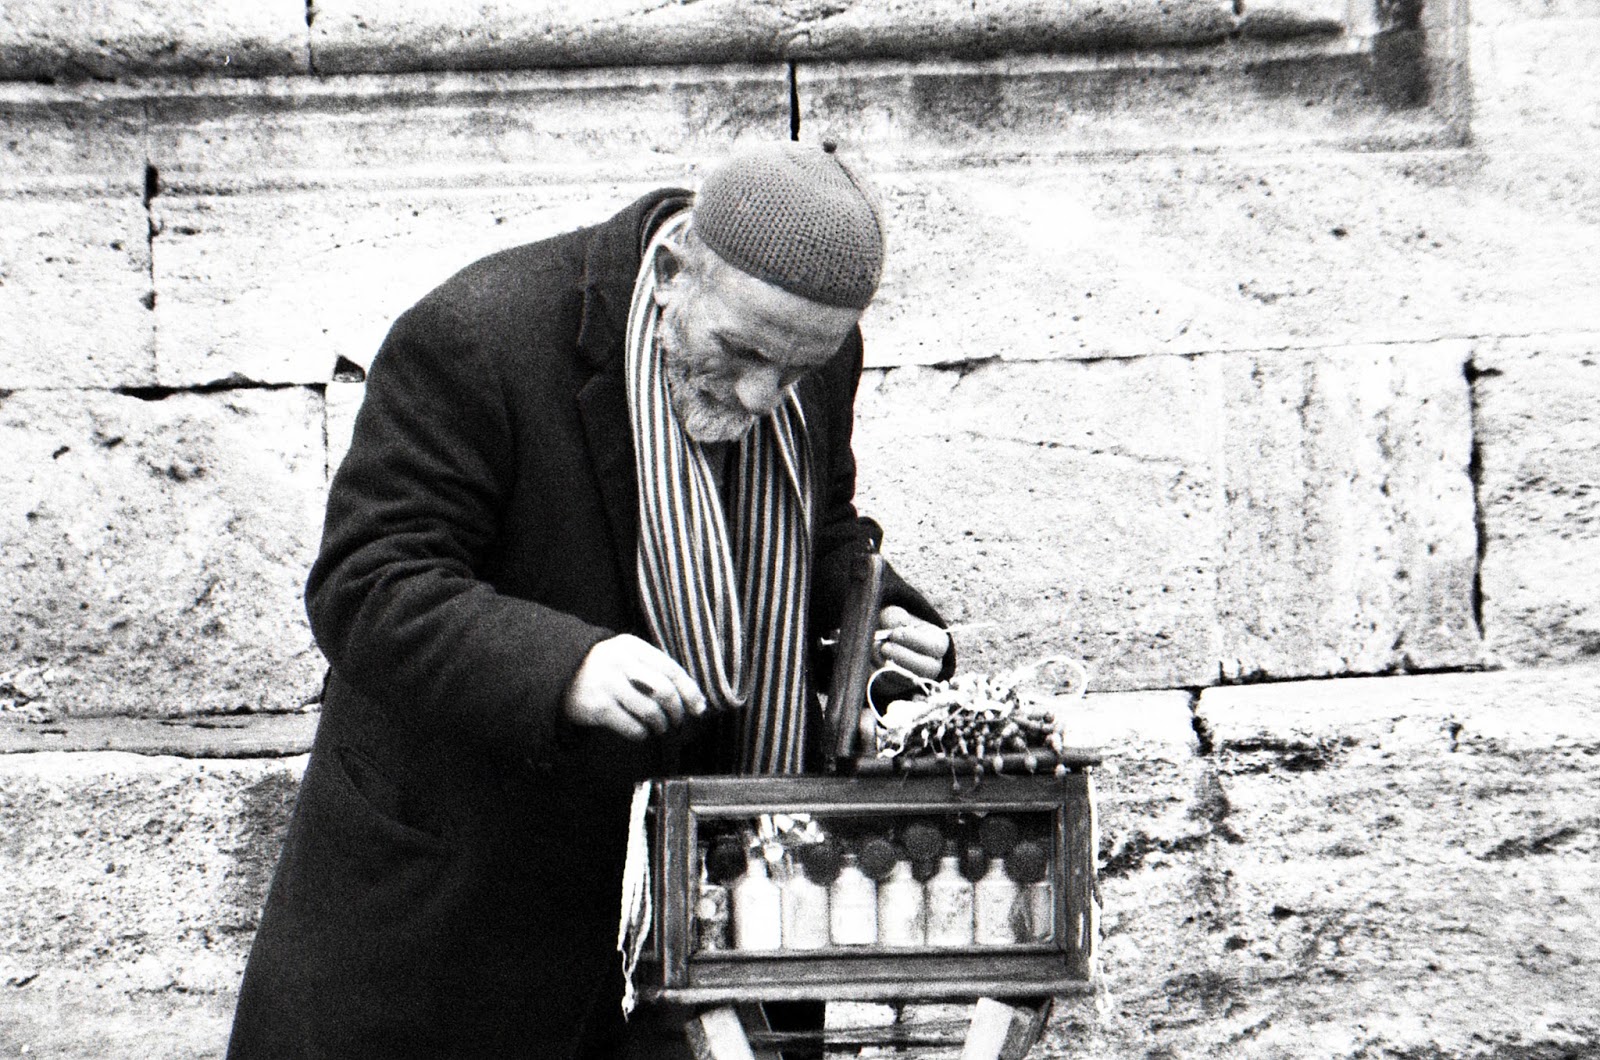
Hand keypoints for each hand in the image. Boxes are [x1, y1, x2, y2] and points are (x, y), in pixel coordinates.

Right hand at [562, 635, 707, 740]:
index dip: (689, 691)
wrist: (560, 673)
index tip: (698, 708)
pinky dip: (642, 733)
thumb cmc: (605, 668)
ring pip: (650, 711)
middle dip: (677, 711)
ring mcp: (607, 684)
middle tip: (678, 721)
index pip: (671, 669)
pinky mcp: (597, 707)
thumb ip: (655, 669)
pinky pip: (631, 726)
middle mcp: (620, 662)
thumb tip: (694, 700)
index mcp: (632, 646)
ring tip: (660, 727)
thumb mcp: (626, 656)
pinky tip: (642, 732)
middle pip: (664, 691)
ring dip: (661, 725)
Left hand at [872, 606, 950, 680]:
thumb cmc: (895, 625)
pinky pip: (890, 685)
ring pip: (906, 679)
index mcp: (938, 644)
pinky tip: (870, 659)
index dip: (914, 640)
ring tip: (874, 650)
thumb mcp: (896, 615)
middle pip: (925, 668)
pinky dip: (878, 672)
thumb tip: (896, 624)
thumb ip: (896, 616)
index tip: (895, 633)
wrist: (885, 642)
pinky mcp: (899, 687)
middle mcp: (932, 665)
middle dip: (903, 657)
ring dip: (888, 665)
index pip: (935, 647)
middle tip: (884, 647)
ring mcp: (917, 679)